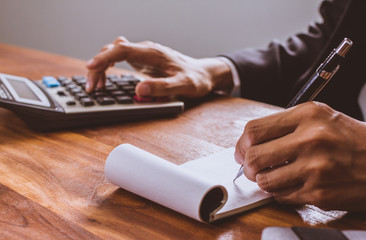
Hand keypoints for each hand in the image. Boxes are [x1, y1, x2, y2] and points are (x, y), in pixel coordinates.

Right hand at [86, 36, 232, 96]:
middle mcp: (145, 50)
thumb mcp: (183, 86)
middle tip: (92, 88)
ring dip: (101, 67)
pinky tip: (106, 79)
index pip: (122, 49)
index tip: (90, 66)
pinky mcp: (142, 61)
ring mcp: (143, 55)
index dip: (104, 57)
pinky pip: (118, 59)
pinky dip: (108, 67)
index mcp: (153, 53)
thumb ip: (162, 88)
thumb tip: (139, 90)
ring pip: (113, 53)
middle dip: (98, 66)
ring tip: (96, 87)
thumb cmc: (195, 79)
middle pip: (113, 50)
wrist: (203, 73)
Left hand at [235, 102, 365, 210]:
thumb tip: (247, 143)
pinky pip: (281, 196)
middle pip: (253, 156)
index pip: (254, 130)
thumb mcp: (319, 118)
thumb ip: (283, 126)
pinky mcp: (320, 192)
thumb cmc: (347, 138)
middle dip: (247, 165)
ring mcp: (315, 168)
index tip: (243, 151)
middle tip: (253, 167)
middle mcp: (311, 139)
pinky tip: (295, 184)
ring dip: (265, 180)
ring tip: (277, 175)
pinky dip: (282, 192)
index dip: (242, 144)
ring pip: (264, 180)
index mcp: (307, 115)